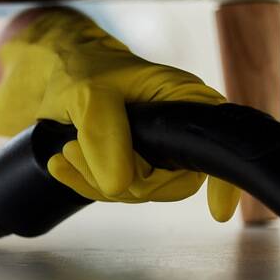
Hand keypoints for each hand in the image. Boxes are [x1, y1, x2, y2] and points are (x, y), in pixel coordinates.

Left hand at [0, 7, 240, 221]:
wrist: (53, 70)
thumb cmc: (83, 68)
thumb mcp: (89, 94)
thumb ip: (104, 135)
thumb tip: (119, 186)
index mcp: (187, 101)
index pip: (217, 147)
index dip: (225, 182)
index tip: (217, 212)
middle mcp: (178, 129)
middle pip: (170, 183)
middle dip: (123, 178)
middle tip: (75, 150)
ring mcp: (155, 151)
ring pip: (136, 190)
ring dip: (94, 179)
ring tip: (66, 150)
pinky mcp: (129, 164)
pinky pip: (115, 190)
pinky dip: (85, 183)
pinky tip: (61, 166)